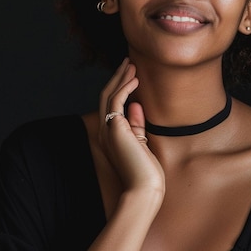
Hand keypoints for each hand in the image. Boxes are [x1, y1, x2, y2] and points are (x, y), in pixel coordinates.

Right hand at [99, 58, 164, 195]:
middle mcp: (105, 131)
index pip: (111, 105)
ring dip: (121, 78)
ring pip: (110, 95)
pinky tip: (134, 79)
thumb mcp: (141, 143)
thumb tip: (136, 104)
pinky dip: (124, 87)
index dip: (118, 87)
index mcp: (110, 135)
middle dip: (117, 77)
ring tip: (131, 64)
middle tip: (128, 62)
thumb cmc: (146, 172)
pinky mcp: (116, 129)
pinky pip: (117, 101)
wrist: (144, 188)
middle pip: (107, 96)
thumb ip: (136, 124)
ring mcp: (108, 130)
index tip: (129, 74)